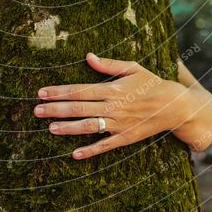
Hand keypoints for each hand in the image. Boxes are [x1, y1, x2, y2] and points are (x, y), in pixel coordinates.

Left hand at [34, 52, 211, 159]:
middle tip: (36, 110)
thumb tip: (88, 57)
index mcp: (112, 88)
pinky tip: (75, 154)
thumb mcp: (132, 68)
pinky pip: (105, 146)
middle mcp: (113, 107)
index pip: (80, 90)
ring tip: (49, 128)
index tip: (42, 92)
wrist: (175, 106)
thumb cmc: (151, 83)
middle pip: (79, 108)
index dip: (59, 91)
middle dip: (56, 109)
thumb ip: (108, 65)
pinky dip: (90, 151)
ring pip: (89, 127)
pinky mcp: (126, 138)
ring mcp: (119, 124)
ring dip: (68, 128)